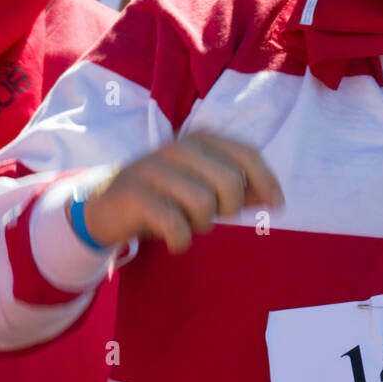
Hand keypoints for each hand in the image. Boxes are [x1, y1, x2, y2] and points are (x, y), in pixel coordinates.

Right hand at [82, 131, 283, 252]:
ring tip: (188, 225)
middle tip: (211, 217)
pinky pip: (175, 223)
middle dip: (229, 208)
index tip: (277, 206)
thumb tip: (274, 199)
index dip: (267, 181)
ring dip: (201, 225)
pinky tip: (175, 241)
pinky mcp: (134, 193)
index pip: (246, 154)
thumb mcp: (203, 189)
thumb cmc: (165, 196)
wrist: (105, 205)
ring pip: (203, 203)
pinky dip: (181, 240)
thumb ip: (238, 190)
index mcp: (200, 140)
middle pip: (230, 182)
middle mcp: (179, 147)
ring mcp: (154, 167)